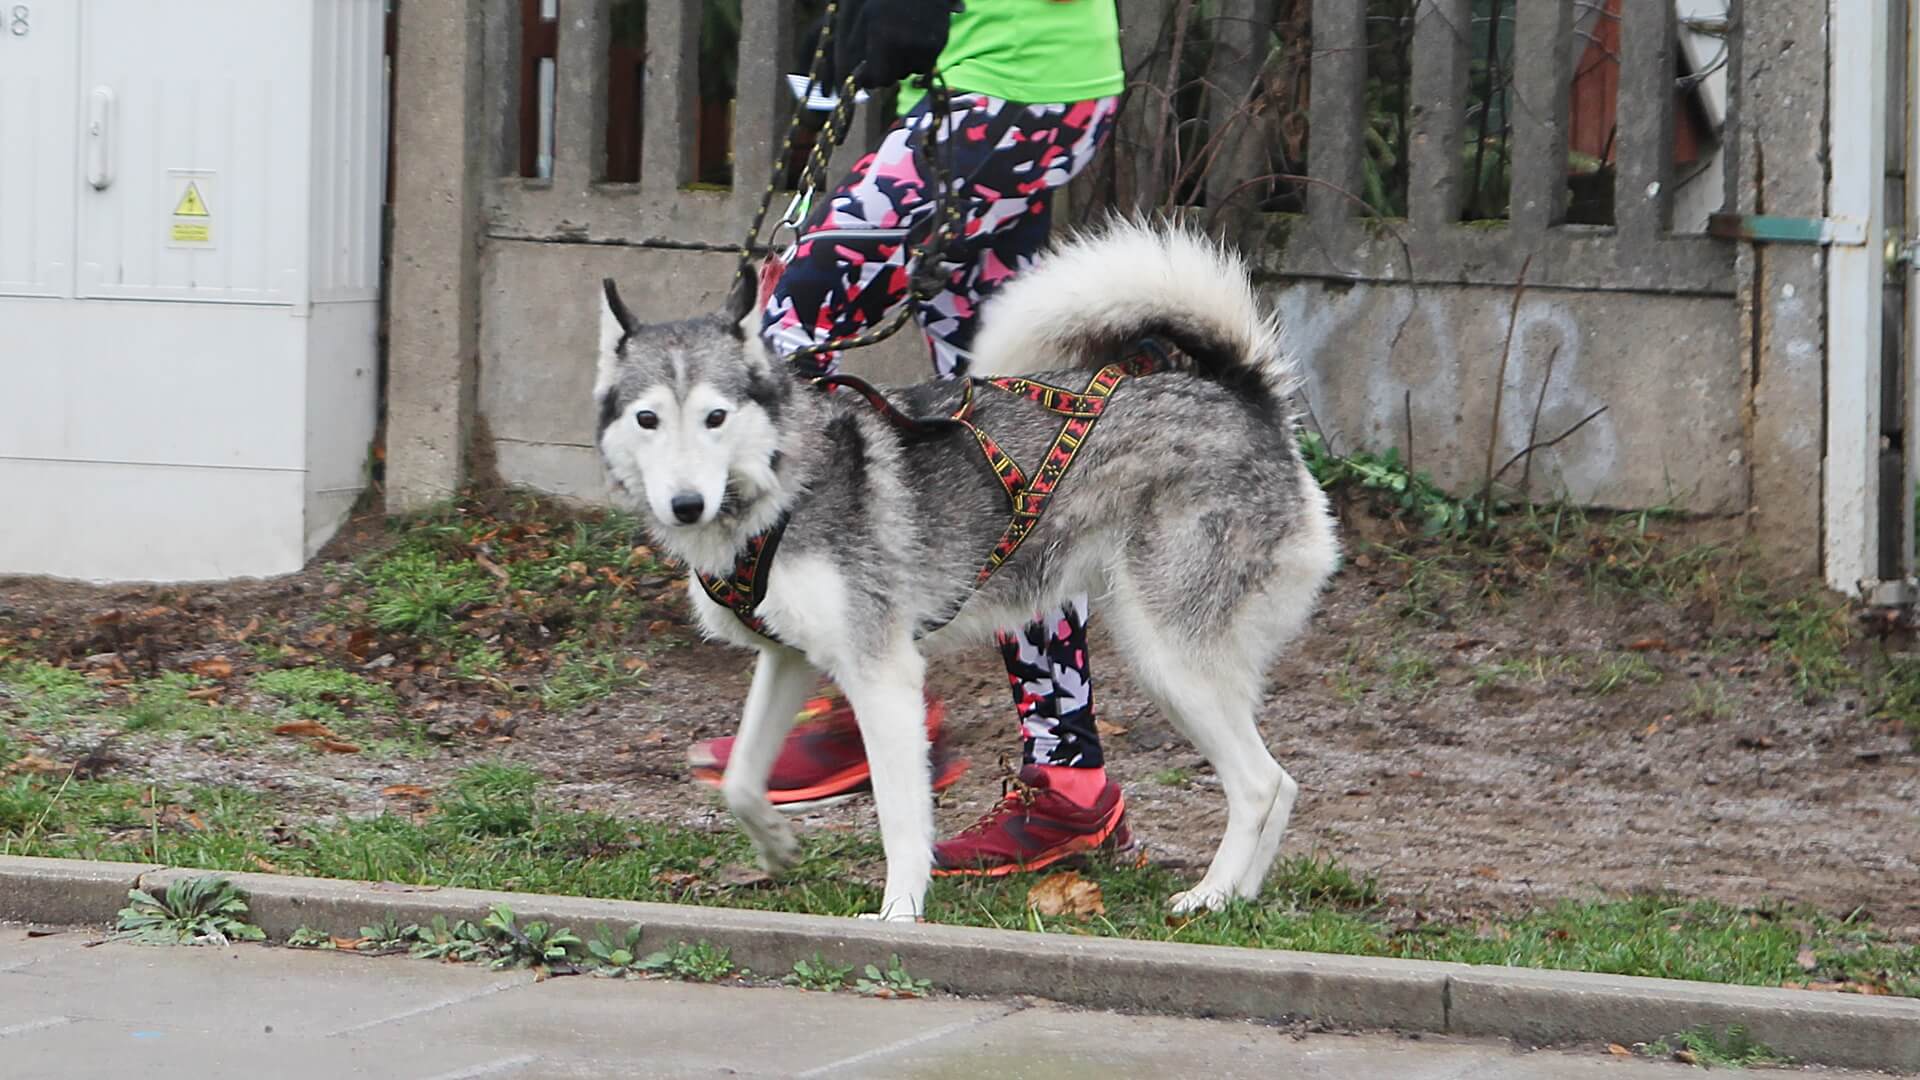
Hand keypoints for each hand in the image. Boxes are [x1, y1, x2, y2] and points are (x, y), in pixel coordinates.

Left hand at [846, 0, 962, 88]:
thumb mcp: (865, 18)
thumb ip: (857, 47)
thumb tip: (854, 75)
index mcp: (884, 38)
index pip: (877, 78)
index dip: (869, 79)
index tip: (864, 75)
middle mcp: (906, 47)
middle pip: (892, 79)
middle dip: (884, 72)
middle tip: (881, 58)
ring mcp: (925, 48)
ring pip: (908, 73)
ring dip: (901, 66)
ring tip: (899, 43)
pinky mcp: (939, 47)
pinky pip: (924, 65)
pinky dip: (917, 59)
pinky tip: (914, 40)